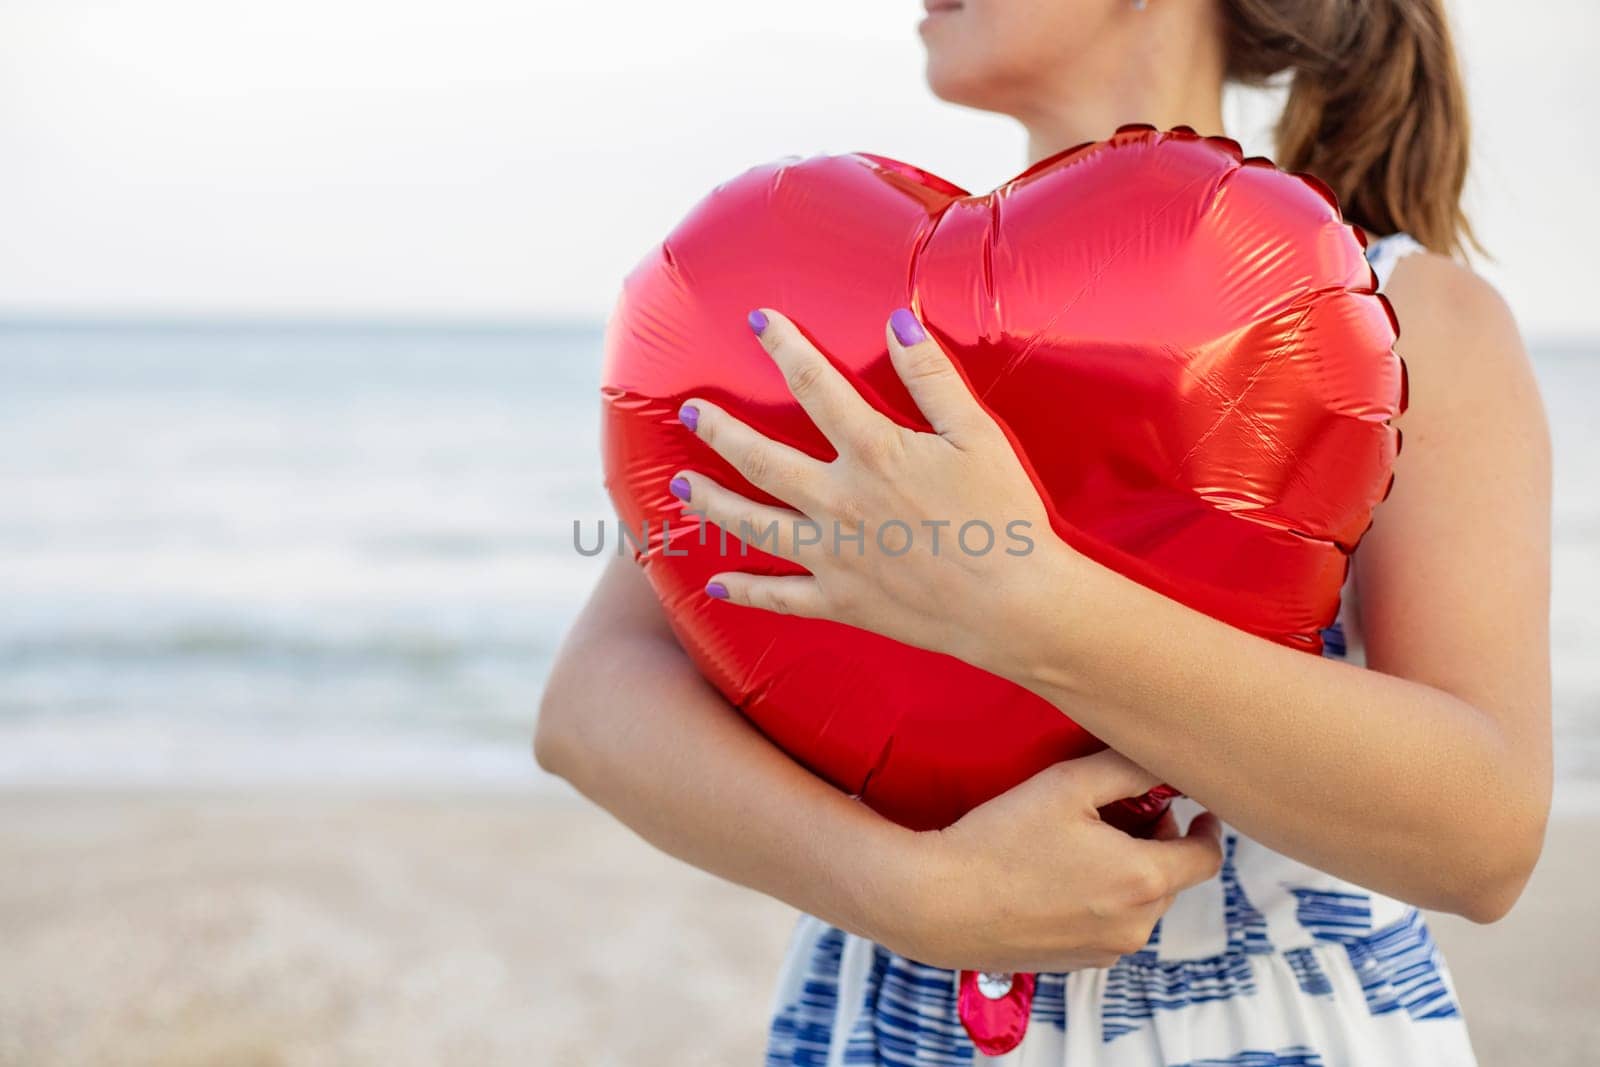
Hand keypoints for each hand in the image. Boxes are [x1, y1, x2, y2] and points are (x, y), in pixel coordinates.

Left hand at [672, 307, 1073, 674]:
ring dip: (711, 504)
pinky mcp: (841, 601)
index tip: (757, 320)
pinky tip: (714, 584)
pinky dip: (744, 592)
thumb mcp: (976, 435)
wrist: (1014, 605)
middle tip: (689, 411)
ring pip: (754, 525)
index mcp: (872, 452)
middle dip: (720, 432)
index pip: (814, 386)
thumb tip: (897, 322)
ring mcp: (833, 556)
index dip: (784, 347)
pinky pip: (780, 597)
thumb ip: (932, 377)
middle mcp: (838, 502)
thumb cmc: (1004, 515)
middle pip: (761, 459)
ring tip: (679, 487)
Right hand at [873, 750, 1221, 973]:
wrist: (938, 902)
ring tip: (1080, 844)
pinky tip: (1056, 876)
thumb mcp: (1067, 784)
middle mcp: (1135, 926)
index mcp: (1144, 881)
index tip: (1193, 808)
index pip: (1206, 856)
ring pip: (1138, 904)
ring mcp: (1105, 951)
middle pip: (1170, 878)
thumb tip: (1167, 761)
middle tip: (1116, 812)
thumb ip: (1128, 768)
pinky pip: (1105, 926)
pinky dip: (1098, 900)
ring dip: (1126, 873)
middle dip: (1154, 843)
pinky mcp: (1074, 964)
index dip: (1205, 827)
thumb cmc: (1001, 839)